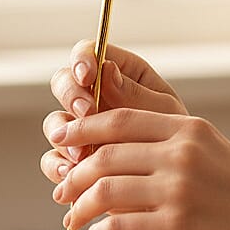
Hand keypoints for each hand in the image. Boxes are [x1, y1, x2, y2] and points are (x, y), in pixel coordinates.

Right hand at [40, 41, 186, 183]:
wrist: (174, 177)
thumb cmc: (176, 137)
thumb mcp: (164, 111)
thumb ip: (135, 93)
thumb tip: (106, 69)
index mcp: (120, 73)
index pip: (89, 52)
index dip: (82, 59)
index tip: (87, 75)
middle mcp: (94, 96)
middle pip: (63, 82)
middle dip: (70, 95)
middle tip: (87, 112)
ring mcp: (81, 127)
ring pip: (55, 121)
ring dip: (63, 133)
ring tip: (82, 153)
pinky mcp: (73, 157)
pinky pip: (52, 158)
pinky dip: (57, 165)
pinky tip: (72, 172)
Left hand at [46, 108, 229, 229]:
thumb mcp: (211, 156)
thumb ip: (169, 150)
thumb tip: (110, 159)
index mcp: (190, 129)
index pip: (122, 118)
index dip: (84, 127)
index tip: (63, 139)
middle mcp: (182, 152)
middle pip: (106, 153)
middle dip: (74, 172)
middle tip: (62, 189)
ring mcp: (179, 188)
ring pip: (104, 190)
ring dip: (78, 207)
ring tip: (73, 219)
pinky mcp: (176, 227)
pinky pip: (117, 227)